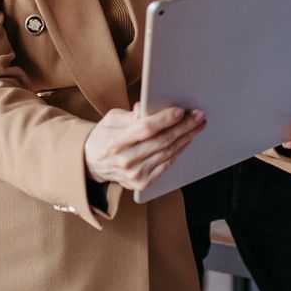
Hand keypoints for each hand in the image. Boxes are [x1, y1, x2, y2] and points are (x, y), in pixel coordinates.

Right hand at [85, 105, 204, 190]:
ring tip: (197, 126)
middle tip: (199, 116)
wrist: (92, 163)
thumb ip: (130, 115)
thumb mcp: (111, 119)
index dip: (165, 119)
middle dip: (184, 127)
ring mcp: (134, 175)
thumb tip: (144, 107)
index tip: (181, 111)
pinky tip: (186, 141)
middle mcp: (125, 161)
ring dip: (186, 138)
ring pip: (168, 153)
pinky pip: (166, 165)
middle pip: (162, 141)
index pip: (145, 129)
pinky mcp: (141, 183)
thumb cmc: (104, 136)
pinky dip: (178, 152)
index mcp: (115, 142)